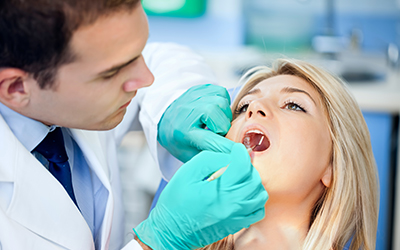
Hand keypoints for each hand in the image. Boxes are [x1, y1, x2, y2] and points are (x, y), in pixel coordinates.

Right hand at [134, 143, 267, 249]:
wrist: (171, 231)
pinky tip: (243, 193)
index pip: (243, 165)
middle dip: (247, 166)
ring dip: (253, 182)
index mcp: (218, 191)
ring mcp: (237, 217)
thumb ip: (211, 160)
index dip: (240, 153)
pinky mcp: (237, 225)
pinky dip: (255, 198)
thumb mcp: (188, 172)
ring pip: (260, 195)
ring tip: (240, 177)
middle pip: (254, 179)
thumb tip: (230, 156)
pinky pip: (258, 210)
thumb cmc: (175, 202)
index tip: (235, 150)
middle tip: (235, 163)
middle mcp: (232, 205)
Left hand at [158, 84, 234, 162]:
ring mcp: (192, 97)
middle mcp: (186, 111)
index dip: (225, 146)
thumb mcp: (191, 155)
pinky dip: (223, 102)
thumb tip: (231, 161)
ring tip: (216, 121)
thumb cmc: (180, 140)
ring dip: (224, 114)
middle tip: (218, 132)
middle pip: (214, 112)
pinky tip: (215, 111)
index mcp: (183, 132)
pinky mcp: (199, 88)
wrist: (166, 119)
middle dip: (223, 125)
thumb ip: (210, 158)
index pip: (208, 139)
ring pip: (220, 101)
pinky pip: (221, 92)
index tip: (238, 152)